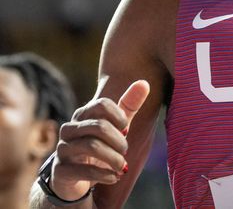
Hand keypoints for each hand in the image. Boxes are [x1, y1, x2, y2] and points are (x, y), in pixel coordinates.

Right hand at [50, 80, 149, 200]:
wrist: (75, 177)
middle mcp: (70, 129)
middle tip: (125, 150)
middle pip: (99, 126)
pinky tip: (114, 177)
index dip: (119, 116)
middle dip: (119, 141)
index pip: (102, 104)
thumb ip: (129, 106)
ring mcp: (63, 149)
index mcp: (83, 114)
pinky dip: (105, 174)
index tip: (125, 129)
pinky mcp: (61, 170)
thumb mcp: (116, 126)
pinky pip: (85, 170)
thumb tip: (144, 83)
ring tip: (122, 166)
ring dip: (114, 158)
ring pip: (92, 146)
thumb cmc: (100, 145)